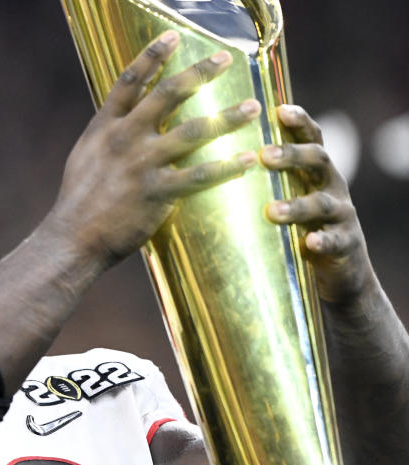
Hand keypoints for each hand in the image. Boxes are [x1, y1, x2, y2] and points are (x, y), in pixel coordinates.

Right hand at [51, 30, 259, 268]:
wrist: (72, 239)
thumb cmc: (77, 202)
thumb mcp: (84, 158)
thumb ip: (106, 136)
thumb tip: (120, 120)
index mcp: (105, 127)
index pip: (130, 81)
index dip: (152, 55)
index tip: (173, 36)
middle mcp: (125, 138)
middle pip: (167, 94)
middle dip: (199, 72)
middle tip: (226, 59)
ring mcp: (142, 165)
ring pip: (192, 131)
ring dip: (226, 118)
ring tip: (252, 107)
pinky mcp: (157, 193)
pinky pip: (199, 175)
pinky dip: (226, 167)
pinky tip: (247, 160)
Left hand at [261, 105, 374, 303]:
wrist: (336, 270)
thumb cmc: (295, 227)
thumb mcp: (281, 198)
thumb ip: (257, 182)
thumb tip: (203, 164)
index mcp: (314, 171)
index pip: (310, 137)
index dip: (299, 121)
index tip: (278, 109)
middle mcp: (331, 185)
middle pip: (318, 159)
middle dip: (292, 155)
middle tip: (262, 155)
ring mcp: (341, 214)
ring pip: (323, 203)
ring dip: (298, 205)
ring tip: (272, 211)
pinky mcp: (346, 244)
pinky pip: (336, 240)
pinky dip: (323, 241)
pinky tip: (310, 242)